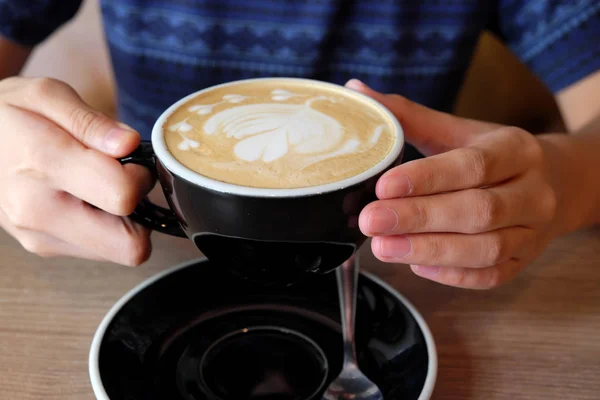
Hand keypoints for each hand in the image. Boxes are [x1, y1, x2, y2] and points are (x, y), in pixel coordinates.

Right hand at [0, 77, 153, 264]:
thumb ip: (92, 122)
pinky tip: (85, 199)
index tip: (129, 159)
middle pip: (129, 245)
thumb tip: (129, 145)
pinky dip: (105, 227)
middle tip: (124, 180)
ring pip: (119, 251)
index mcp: (43, 166)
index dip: (140, 176)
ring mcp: (39, 237)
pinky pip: (99, 250)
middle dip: (142, 212)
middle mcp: (39, 213)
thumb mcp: (48, 95)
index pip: (123, 196)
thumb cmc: (9, 114)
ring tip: (99, 186)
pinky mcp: (42, 248)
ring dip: (124, 221)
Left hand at [347, 79, 558, 288]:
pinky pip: (490, 276)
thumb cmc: (494, 155)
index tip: (383, 186)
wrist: (555, 184)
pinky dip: (452, 275)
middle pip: (478, 211)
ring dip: (430, 251)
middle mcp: (532, 192)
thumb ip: (409, 116)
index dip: (427, 178)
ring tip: (383, 247)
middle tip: (370, 221)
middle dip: (419, 218)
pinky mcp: (524, 262)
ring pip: (485, 249)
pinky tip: (416, 265)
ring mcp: (532, 232)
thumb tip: (356, 91)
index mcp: (516, 150)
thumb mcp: (459, 131)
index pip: (472, 165)